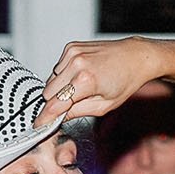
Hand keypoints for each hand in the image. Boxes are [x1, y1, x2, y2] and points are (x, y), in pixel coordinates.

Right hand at [40, 37, 164, 125]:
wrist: (136, 56)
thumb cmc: (125, 81)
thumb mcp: (104, 106)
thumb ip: (77, 112)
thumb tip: (57, 118)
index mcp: (86, 80)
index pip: (55, 104)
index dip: (45, 118)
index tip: (39, 126)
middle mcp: (76, 63)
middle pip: (48, 92)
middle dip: (56, 101)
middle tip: (72, 104)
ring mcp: (72, 53)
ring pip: (50, 80)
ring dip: (60, 87)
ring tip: (81, 87)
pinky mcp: (71, 47)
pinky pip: (57, 68)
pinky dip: (64, 75)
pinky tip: (80, 75)